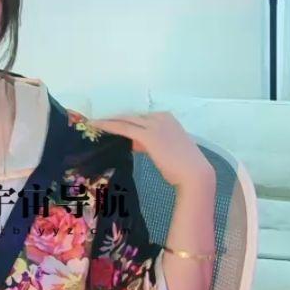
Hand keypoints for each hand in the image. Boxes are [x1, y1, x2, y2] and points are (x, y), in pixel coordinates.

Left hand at [91, 111, 212, 189]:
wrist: (195, 174)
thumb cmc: (183, 166)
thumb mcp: (165, 149)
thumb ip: (149, 143)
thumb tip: (133, 143)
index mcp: (167, 118)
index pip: (140, 117)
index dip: (124, 119)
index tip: (112, 122)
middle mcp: (160, 117)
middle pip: (131, 115)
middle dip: (114, 117)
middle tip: (98, 120)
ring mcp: (154, 124)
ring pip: (125, 118)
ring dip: (108, 120)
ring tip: (94, 122)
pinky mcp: (148, 135)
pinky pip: (123, 127)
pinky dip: (109, 126)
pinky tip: (97, 126)